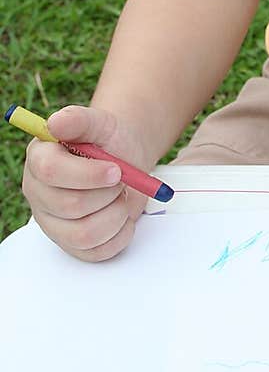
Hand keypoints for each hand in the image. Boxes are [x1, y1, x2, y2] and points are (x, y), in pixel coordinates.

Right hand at [21, 104, 147, 261]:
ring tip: (120, 197)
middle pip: (70, 205)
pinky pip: (97, 252)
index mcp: (39, 159)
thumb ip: (79, 119)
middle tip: (121, 180)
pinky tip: (121, 216)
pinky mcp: (71, 244)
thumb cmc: (109, 142)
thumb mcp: (99, 122)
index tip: (116, 169)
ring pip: (83, 234)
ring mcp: (52, 222)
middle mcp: (39, 193)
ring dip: (116, 214)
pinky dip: (120, 234)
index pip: (51, 172)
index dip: (88, 174)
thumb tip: (55, 123)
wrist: (126, 160)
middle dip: (107, 193)